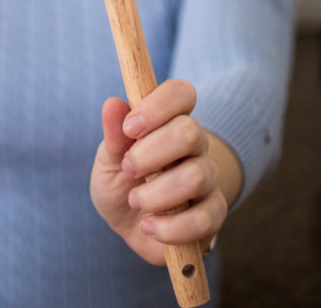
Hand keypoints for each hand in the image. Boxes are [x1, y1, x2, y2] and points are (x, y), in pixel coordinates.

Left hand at [89, 79, 227, 266]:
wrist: (133, 227)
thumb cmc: (121, 184)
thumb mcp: (107, 161)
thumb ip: (113, 135)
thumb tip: (112, 103)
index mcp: (169, 121)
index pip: (181, 93)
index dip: (158, 105)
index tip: (129, 128)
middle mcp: (195, 145)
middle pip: (190, 132)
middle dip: (151, 153)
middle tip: (128, 169)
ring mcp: (208, 179)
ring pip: (196, 177)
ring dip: (155, 194)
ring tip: (136, 202)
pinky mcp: (214, 214)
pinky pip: (203, 219)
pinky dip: (169, 227)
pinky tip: (150, 226)